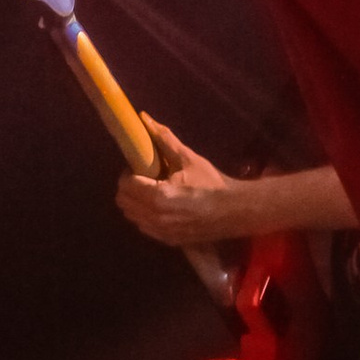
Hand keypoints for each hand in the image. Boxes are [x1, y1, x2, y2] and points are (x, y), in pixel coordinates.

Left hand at [114, 120, 240, 247]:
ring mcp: (161, 232)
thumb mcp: (188, 159)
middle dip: (129, 188)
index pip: (126, 185)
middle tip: (144, 178)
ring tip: (152, 192)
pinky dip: (145, 216)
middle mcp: (155, 217)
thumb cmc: (212, 183)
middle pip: (123, 203)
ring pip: (132, 217)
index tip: (140, 167)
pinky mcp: (168, 241)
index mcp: (158, 196)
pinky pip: (144, 228)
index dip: (128, 173)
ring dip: (136, 203)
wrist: (235, 211)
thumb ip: (164, 139)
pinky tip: (160, 207)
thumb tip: (144, 118)